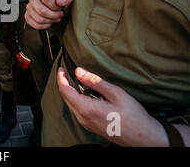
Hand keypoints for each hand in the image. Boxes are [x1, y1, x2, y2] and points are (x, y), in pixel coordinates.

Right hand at [25, 0, 72, 29]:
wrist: (54, 2)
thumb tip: (60, 2)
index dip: (55, 6)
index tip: (60, 7)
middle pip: (41, 10)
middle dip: (53, 15)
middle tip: (60, 14)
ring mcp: (29, 8)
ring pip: (39, 19)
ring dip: (50, 21)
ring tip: (56, 18)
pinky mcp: (28, 16)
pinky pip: (35, 25)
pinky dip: (44, 26)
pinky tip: (50, 23)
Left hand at [57, 66, 171, 146]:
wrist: (145, 138)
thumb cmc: (134, 116)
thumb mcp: (115, 93)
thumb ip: (94, 82)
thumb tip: (78, 71)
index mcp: (87, 109)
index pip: (65, 91)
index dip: (61, 77)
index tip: (61, 68)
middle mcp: (83, 118)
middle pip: (66, 97)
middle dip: (64, 83)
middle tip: (65, 71)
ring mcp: (86, 124)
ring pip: (71, 104)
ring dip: (70, 91)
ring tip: (74, 79)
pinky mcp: (91, 126)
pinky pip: (78, 110)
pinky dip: (77, 98)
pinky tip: (84, 92)